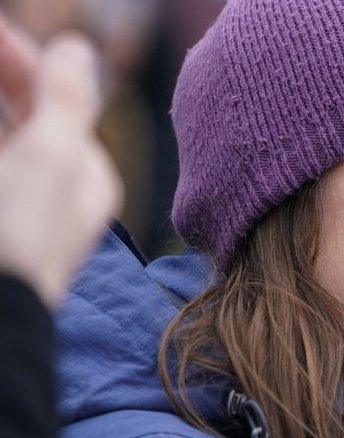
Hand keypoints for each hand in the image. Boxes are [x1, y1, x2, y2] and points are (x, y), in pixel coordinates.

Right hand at [0, 14, 120, 308]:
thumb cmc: (20, 234)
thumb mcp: (51, 157)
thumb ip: (67, 100)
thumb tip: (79, 48)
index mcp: (84, 175)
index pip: (55, 98)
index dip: (16, 57)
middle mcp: (54, 192)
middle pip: (21, 116)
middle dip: (4, 79)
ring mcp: (19, 210)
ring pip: (8, 144)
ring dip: (1, 112)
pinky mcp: (6, 233)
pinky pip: (5, 171)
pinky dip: (1, 145)